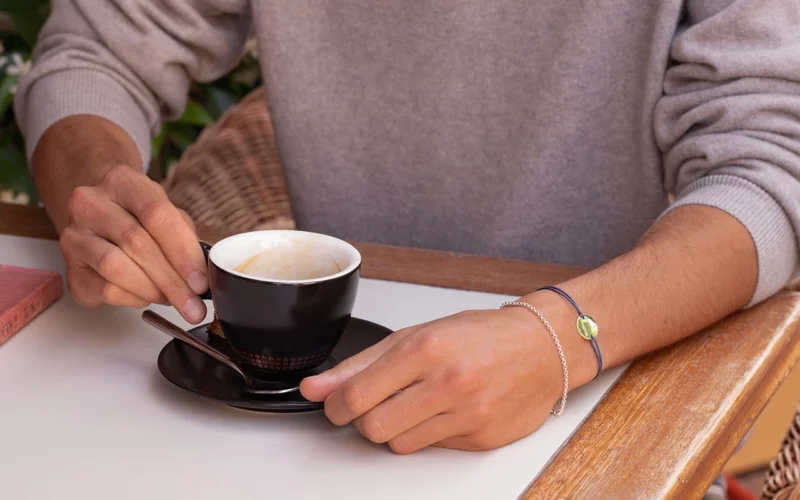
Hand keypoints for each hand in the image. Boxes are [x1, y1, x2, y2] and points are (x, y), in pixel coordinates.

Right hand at [59, 165, 208, 322]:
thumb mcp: (169, 216)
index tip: (201, 281)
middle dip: (172, 281)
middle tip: (193, 305)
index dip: (182, 252)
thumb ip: (186, 241)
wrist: (100, 217)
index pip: (156, 215)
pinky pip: (104, 288)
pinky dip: (134, 297)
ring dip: (152, 289)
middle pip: (137, 243)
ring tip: (171, 297)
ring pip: (115, 267)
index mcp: (122, 182)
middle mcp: (90, 203)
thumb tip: (202, 278)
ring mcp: (74, 235)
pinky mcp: (70, 268)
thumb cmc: (142, 218)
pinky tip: (146, 295)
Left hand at [299, 308, 562, 453]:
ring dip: (394, 428)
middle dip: (362, 419)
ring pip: (398, 444)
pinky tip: (441, 411)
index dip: (335, 404)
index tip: (334, 402)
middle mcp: (448, 381)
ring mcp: (468, 413)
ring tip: (413, 403)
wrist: (542, 347)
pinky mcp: (481, 439)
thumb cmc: (481, 336)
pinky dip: (426, 434)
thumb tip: (317, 387)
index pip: (357, 394)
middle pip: (372, 428)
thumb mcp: (417, 334)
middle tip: (373, 404)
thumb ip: (362, 363)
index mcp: (426, 348)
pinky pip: (431, 449)